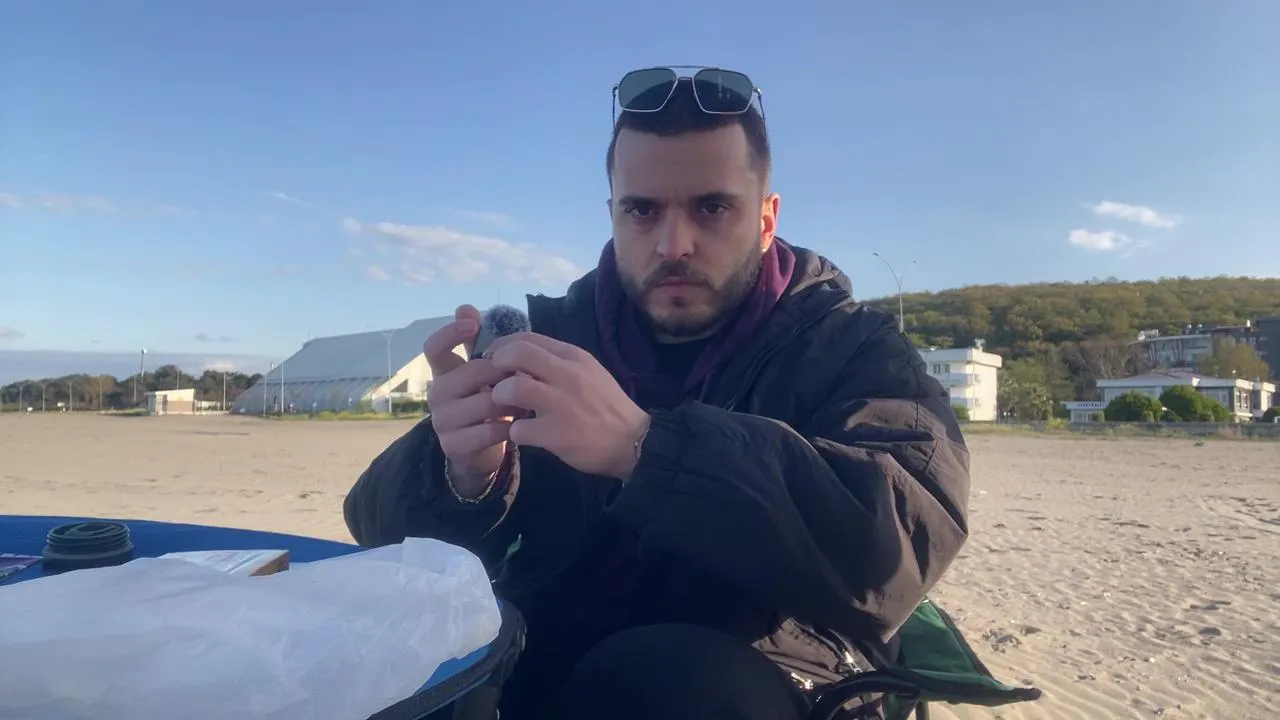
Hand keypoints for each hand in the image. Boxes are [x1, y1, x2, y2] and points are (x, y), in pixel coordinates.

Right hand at [424, 305, 520, 495]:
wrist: (480, 447)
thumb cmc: (486, 401)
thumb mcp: (485, 372)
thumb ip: (479, 343)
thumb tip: (465, 307)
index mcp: (443, 372)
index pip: (433, 347)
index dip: (450, 333)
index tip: (473, 325)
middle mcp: (436, 394)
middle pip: (471, 372)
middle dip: (503, 373)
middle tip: (525, 374)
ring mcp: (441, 421)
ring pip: (485, 403)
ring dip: (511, 401)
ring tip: (527, 401)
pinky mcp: (453, 445)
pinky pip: (489, 432)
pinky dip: (510, 427)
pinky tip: (520, 423)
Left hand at [486, 332, 650, 479]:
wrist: (633, 441)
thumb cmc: (605, 405)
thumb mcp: (588, 372)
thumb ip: (557, 362)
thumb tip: (521, 357)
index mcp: (574, 357)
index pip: (528, 338)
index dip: (502, 346)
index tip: (494, 359)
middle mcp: (568, 375)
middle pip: (517, 354)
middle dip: (496, 366)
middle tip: (494, 382)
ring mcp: (563, 404)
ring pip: (513, 389)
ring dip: (500, 399)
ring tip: (506, 410)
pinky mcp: (558, 434)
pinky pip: (519, 429)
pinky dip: (514, 432)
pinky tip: (522, 435)